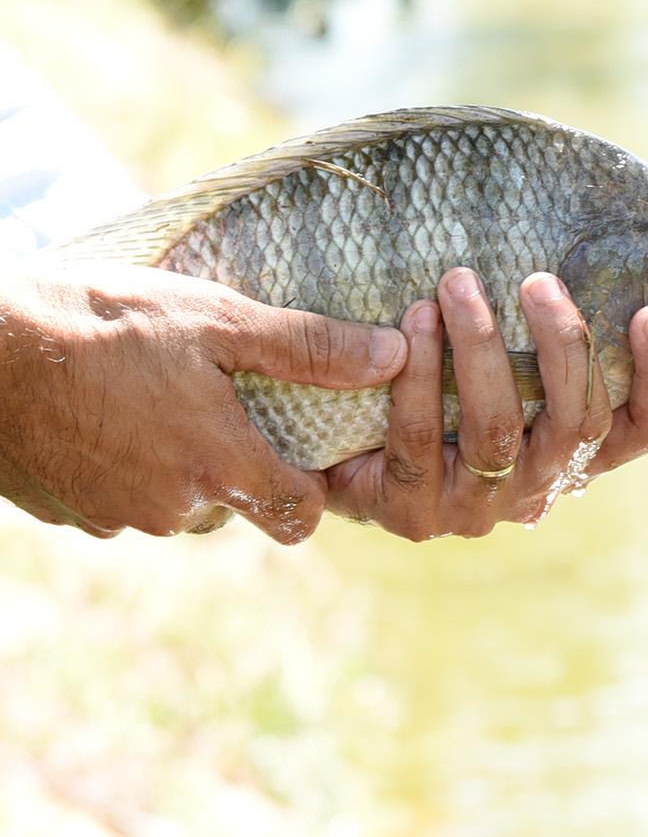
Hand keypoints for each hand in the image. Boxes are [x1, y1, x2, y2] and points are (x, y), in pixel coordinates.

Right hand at [0, 262, 406, 541]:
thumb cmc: (100, 321)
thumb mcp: (216, 319)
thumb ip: (309, 347)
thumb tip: (393, 356)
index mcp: (219, 468)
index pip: (300, 515)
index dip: (314, 485)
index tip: (310, 443)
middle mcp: (171, 510)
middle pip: (237, 504)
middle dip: (242, 462)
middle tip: (228, 399)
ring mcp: (112, 517)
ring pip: (176, 502)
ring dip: (180, 461)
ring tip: (164, 395)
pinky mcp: (65, 512)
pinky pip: (120, 498)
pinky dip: (127, 464)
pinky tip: (113, 409)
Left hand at [324, 268, 647, 540]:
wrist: (348, 460)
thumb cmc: (444, 394)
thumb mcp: (508, 367)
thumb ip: (546, 340)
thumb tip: (598, 261)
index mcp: (576, 452)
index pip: (646, 429)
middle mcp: (539, 486)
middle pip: (579, 423)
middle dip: (563, 344)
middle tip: (538, 280)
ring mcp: (478, 508)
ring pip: (498, 428)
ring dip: (481, 347)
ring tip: (458, 282)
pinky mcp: (414, 514)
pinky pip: (421, 438)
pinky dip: (418, 374)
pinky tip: (414, 321)